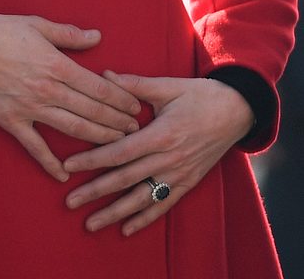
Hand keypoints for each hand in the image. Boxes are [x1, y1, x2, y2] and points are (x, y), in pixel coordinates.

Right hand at [0, 16, 141, 180]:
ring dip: (98, 139)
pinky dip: (50, 163)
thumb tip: (97, 37)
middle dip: (118, 123)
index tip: (136, 108)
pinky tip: (63, 175)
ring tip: (116, 145)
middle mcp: (49, 90)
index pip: (99, 89)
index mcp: (57, 65)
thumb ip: (69, 34)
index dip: (121, 101)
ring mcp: (32, 109)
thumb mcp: (36, 24)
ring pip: (74, 130)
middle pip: (93, 112)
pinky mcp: (13, 121)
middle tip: (134, 131)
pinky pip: (35, 147)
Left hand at [63, 71, 254, 235]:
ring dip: (115, 212)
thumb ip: (134, 84)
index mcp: (161, 134)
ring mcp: (179, 174)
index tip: (68, 167)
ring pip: (142, 198)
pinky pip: (164, 204)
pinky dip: (145, 219)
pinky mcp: (188, 182)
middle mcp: (169, 159)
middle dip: (95, 191)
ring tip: (91, 223)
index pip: (119, 151)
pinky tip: (126, 230)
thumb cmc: (199, 95)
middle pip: (125, 179)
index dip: (92, 160)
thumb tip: (104, 76)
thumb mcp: (167, 85)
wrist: (237, 111)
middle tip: (70, 201)